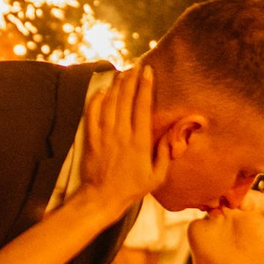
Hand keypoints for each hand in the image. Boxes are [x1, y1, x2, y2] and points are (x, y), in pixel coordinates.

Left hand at [76, 59, 164, 215]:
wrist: (102, 198)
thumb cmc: (132, 188)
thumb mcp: (157, 176)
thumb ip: (165, 153)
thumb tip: (172, 134)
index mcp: (139, 141)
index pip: (142, 106)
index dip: (145, 86)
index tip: (148, 71)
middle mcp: (121, 134)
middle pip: (125, 99)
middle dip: (131, 79)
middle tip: (137, 65)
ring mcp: (103, 135)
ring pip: (109, 102)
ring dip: (116, 85)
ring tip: (123, 72)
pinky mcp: (90, 138)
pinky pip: (92, 113)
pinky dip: (96, 100)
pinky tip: (103, 91)